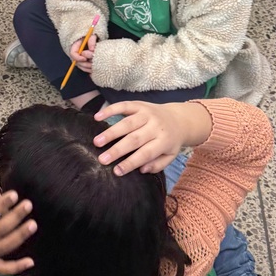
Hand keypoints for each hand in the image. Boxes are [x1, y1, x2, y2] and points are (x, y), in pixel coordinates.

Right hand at [69, 33, 96, 73]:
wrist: (92, 37)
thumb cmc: (90, 35)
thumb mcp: (91, 35)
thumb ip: (91, 41)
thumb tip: (92, 49)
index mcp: (75, 46)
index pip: (73, 54)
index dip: (78, 58)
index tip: (85, 58)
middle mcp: (76, 53)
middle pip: (77, 62)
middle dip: (85, 64)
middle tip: (92, 63)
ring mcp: (80, 58)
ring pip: (81, 66)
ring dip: (88, 68)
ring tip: (94, 67)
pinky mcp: (84, 61)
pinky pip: (85, 68)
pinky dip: (89, 70)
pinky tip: (94, 69)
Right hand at [93, 100, 211, 175]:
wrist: (179, 119)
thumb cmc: (170, 141)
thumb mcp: (170, 156)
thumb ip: (157, 165)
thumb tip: (141, 169)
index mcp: (164, 141)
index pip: (146, 153)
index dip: (131, 163)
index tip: (116, 171)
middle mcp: (156, 126)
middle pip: (134, 139)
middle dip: (117, 150)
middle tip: (102, 159)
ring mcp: (147, 114)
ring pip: (127, 123)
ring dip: (111, 132)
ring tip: (97, 142)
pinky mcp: (140, 105)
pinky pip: (124, 106)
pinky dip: (110, 110)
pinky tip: (97, 117)